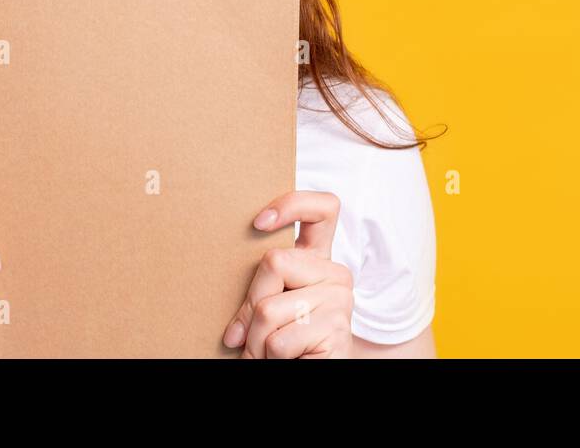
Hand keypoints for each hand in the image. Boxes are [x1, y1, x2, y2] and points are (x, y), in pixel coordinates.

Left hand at [223, 191, 354, 358]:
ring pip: (269, 308)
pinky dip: (269, 358)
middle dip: (251, 304)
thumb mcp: (268, 306)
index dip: (291, 205)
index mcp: (318, 261)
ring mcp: (340, 300)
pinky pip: (279, 340)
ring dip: (256, 341)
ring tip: (268, 352)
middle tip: (248, 334)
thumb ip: (263, 285)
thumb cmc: (283, 344)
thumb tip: (239, 293)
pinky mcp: (337, 329)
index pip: (323, 209)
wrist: (311, 375)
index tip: (258, 223)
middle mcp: (335, 274)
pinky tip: (287, 361)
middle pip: (274, 261)